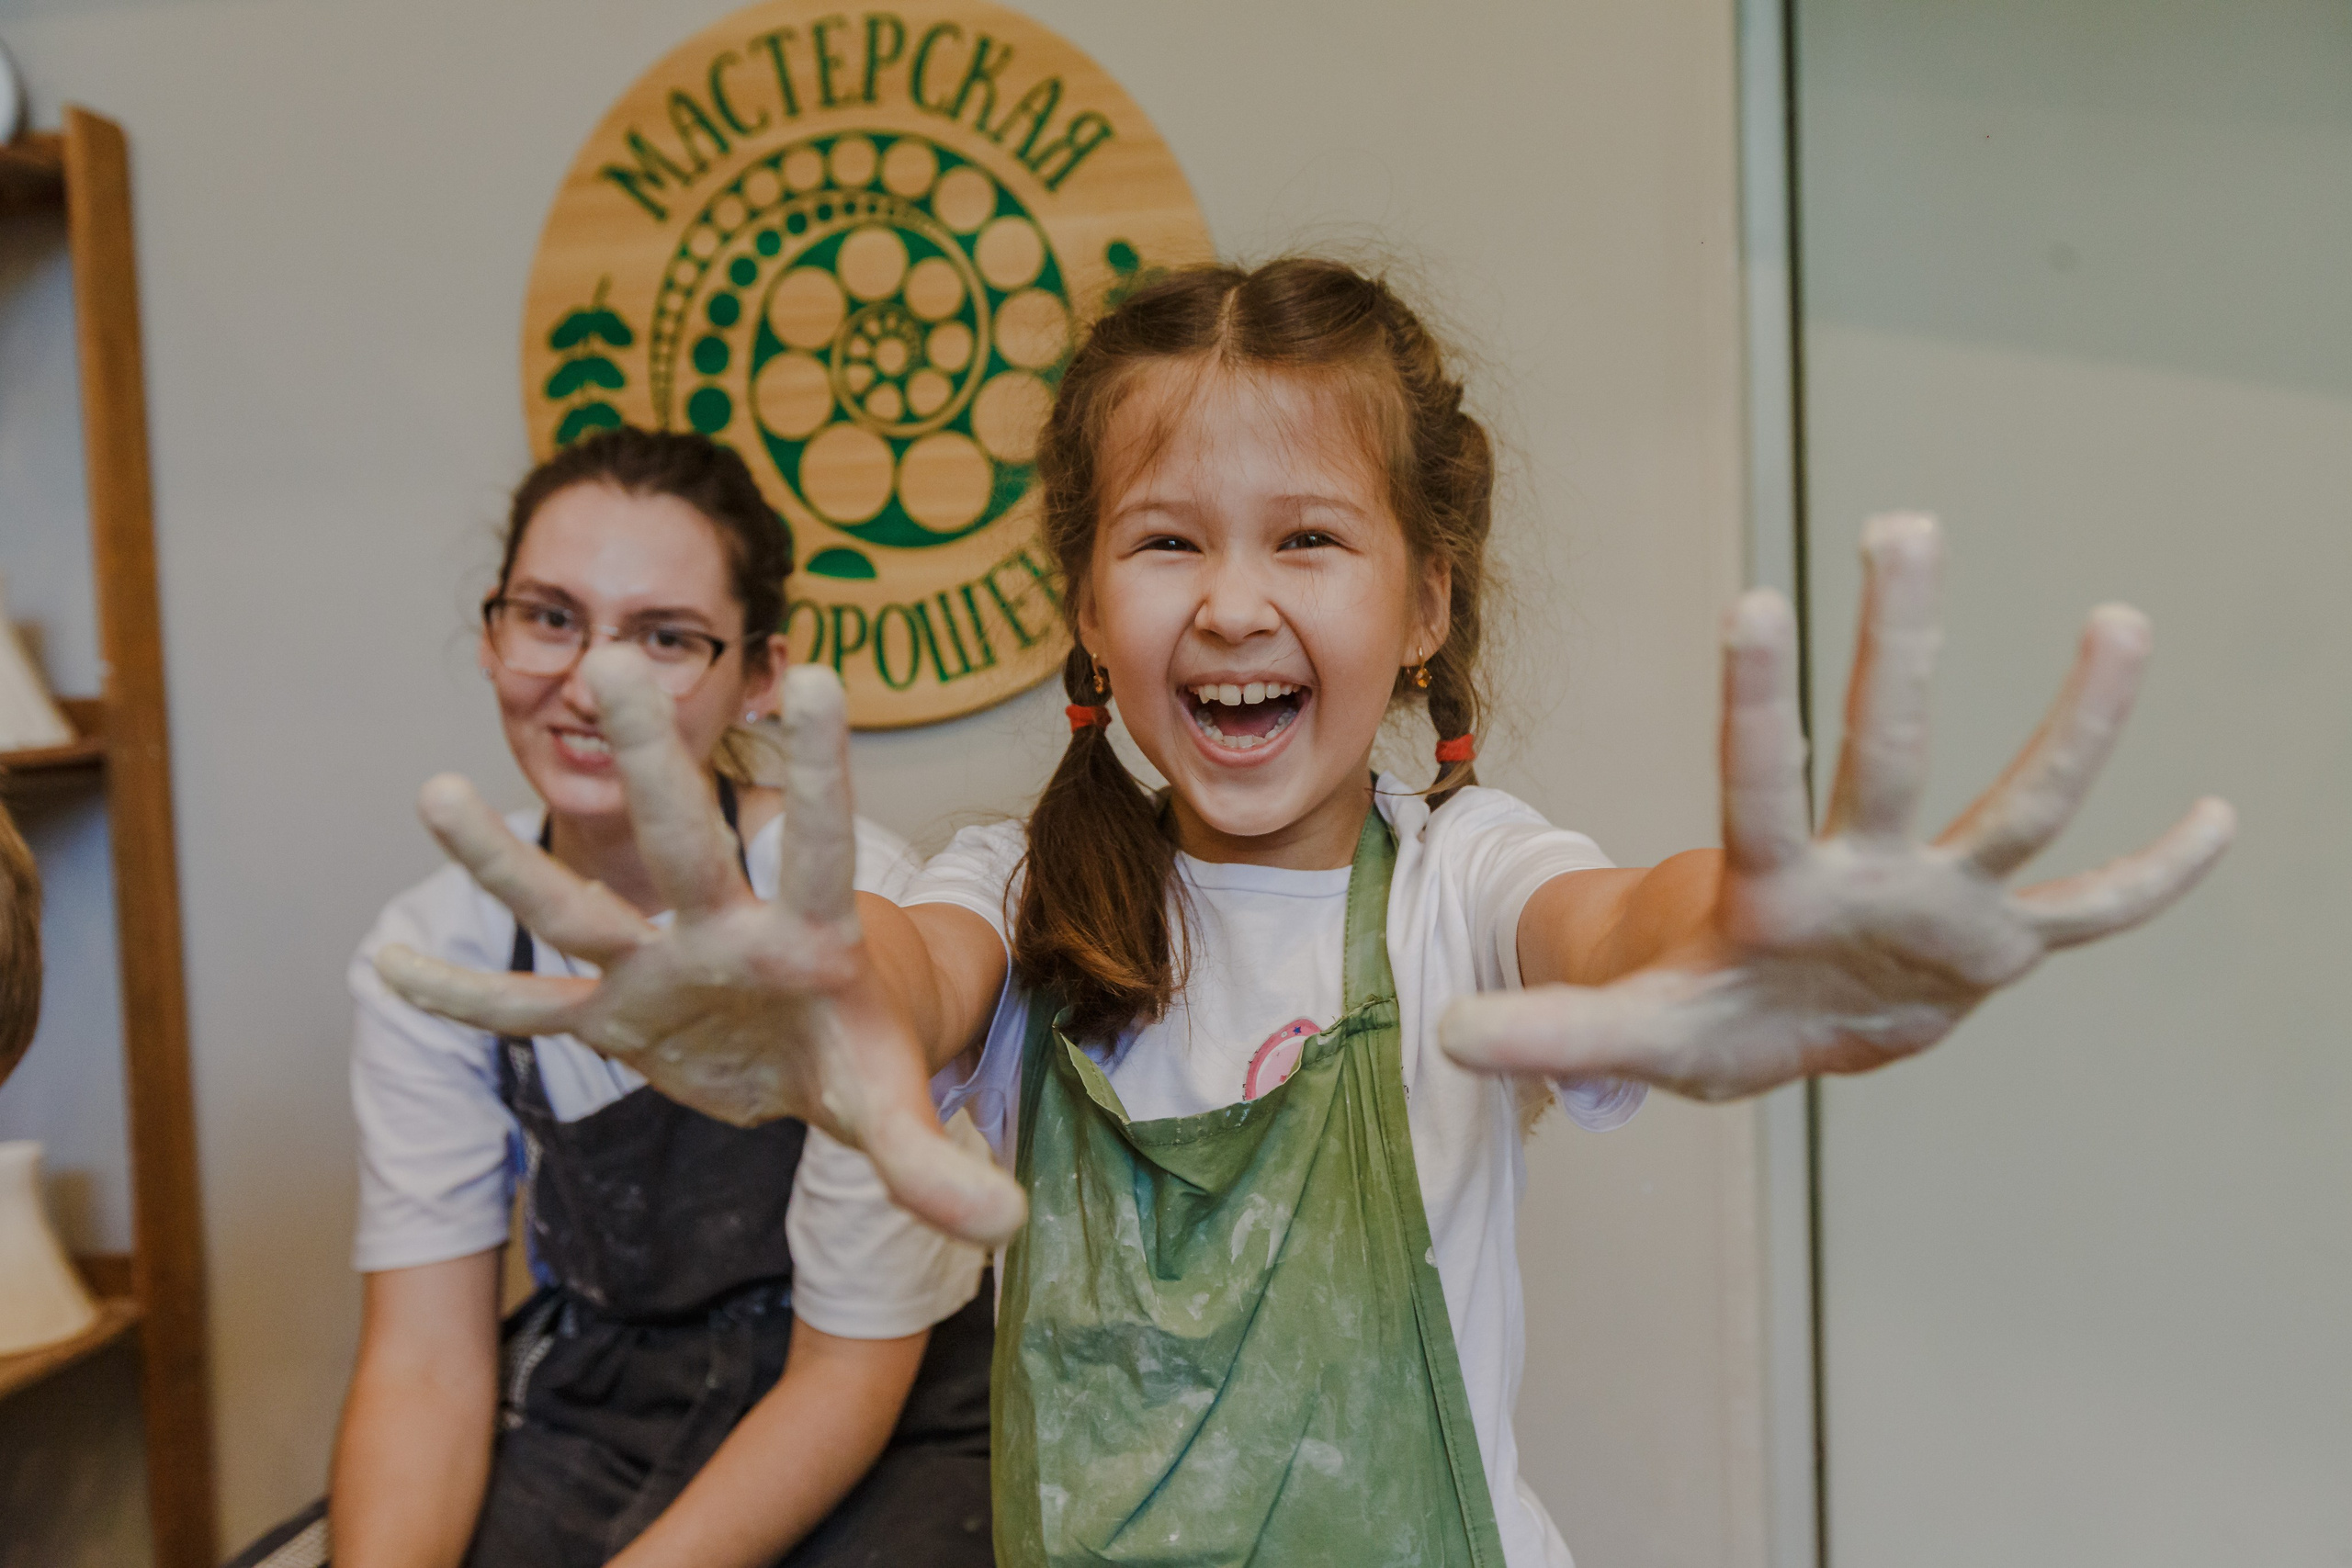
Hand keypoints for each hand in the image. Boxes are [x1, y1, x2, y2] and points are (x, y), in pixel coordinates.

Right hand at [374, 649, 1025, 1244]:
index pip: (820, 841)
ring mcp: (656, 966)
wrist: (808, 1057)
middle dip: (652, 760)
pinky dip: (464, 996)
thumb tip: (1007, 1219)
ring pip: (574, 907)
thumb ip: (935, 1163)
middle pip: (684, 838)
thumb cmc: (860, 1054)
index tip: (817, 675)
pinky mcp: (611, 1013)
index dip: (820, 767)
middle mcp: (723, 927)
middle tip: (614, 662)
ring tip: (435, 789)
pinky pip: (527, 1006)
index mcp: (809, 934)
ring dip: (506, 860)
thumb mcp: (896, 1109)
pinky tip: (389, 967)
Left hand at [1440, 513, 2235, 1100]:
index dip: (1758, 702)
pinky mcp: (1996, 942)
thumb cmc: (1705, 1013)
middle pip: (1888, 748)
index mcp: (1770, 883)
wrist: (1777, 1029)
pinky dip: (2153, 878)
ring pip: (2018, 803)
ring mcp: (1939, 897)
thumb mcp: (1631, 1032)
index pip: (1758, 777)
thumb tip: (1442, 1038)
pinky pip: (2090, 909)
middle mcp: (1864, 866)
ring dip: (2074, 726)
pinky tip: (2221, 819)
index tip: (1759, 600)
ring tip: (2120, 621)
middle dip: (1896, 647)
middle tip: (1900, 523)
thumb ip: (1550, 1036)